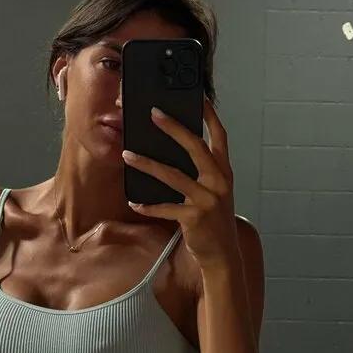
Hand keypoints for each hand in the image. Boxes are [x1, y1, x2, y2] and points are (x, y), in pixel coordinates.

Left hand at [121, 96, 237, 268]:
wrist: (223, 255)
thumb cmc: (214, 221)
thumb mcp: (214, 193)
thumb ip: (201, 174)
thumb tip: (173, 153)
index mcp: (224, 172)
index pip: (219, 137)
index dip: (209, 116)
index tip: (198, 97)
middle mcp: (219, 182)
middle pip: (195, 147)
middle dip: (173, 128)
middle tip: (153, 113)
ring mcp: (208, 199)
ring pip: (174, 175)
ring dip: (148, 164)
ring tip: (128, 155)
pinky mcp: (195, 217)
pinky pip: (166, 208)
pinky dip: (148, 205)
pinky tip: (133, 201)